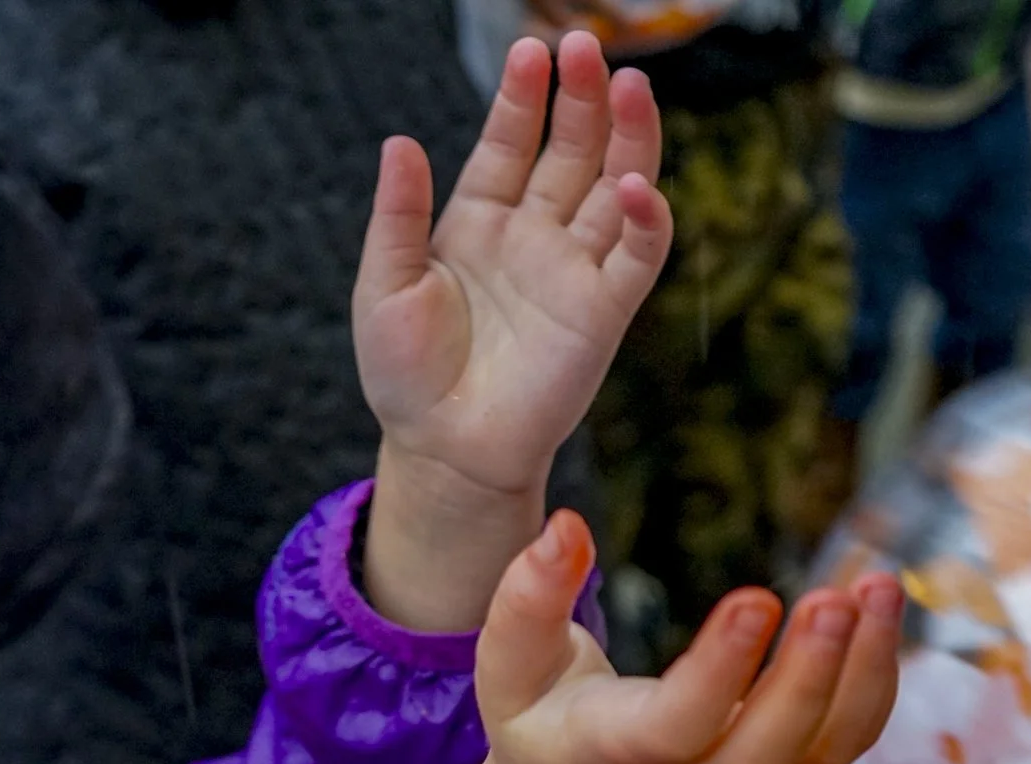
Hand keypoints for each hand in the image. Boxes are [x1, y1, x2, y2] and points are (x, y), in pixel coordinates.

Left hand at [354, 32, 671, 631]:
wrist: (440, 449)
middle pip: (571, 150)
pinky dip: (646, 219)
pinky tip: (636, 187)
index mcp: (479, 221)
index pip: (509, 143)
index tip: (530, 51)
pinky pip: (637, 257)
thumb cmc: (405, 375)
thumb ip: (397, 216)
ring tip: (631, 87)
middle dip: (582, 98)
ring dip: (628, 139)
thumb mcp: (384, 286)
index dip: (522, 99)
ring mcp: (573, 269)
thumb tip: (399, 142)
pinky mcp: (603, 312)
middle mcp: (533, 235)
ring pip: (616, 187)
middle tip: (586, 47)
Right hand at [445, 512, 904, 763]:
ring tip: (880, 586)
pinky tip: (882, 610)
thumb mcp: (507, 668)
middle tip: (837, 597)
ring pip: (820, 751)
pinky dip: (874, 680)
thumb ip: (527, 601)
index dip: (720, 669)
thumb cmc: (539, 726)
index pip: (674, 726)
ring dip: (864, 674)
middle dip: (809, 678)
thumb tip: (567, 527)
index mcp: (611, 754)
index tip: (757, 596)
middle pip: (763, 753)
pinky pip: (844, 741)